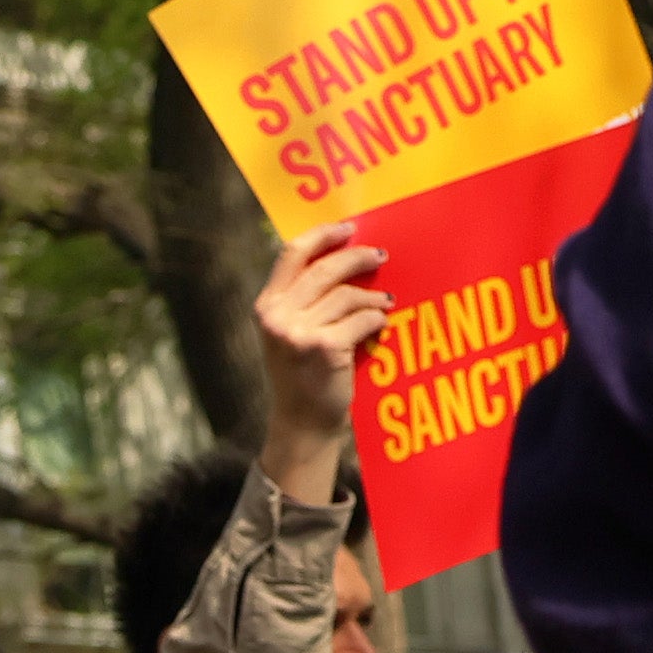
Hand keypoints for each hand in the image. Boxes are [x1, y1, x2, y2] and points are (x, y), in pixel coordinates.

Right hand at [250, 222, 394, 510]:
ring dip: (372, 297)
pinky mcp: (324, 348)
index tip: (348, 229)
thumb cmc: (302, 377)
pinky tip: (381, 324)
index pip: (292, 253)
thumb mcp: (289, 333)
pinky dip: (376, 319)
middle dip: (357, 258)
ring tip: (385, 302)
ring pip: (347, 295)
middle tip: (379, 257)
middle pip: (325, 269)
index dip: (323, 235)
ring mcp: (299, 333)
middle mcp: (278, 316)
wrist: (303, 424)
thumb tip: (344, 258)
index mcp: (267, 306)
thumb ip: (303, 299)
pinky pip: (362, 318)